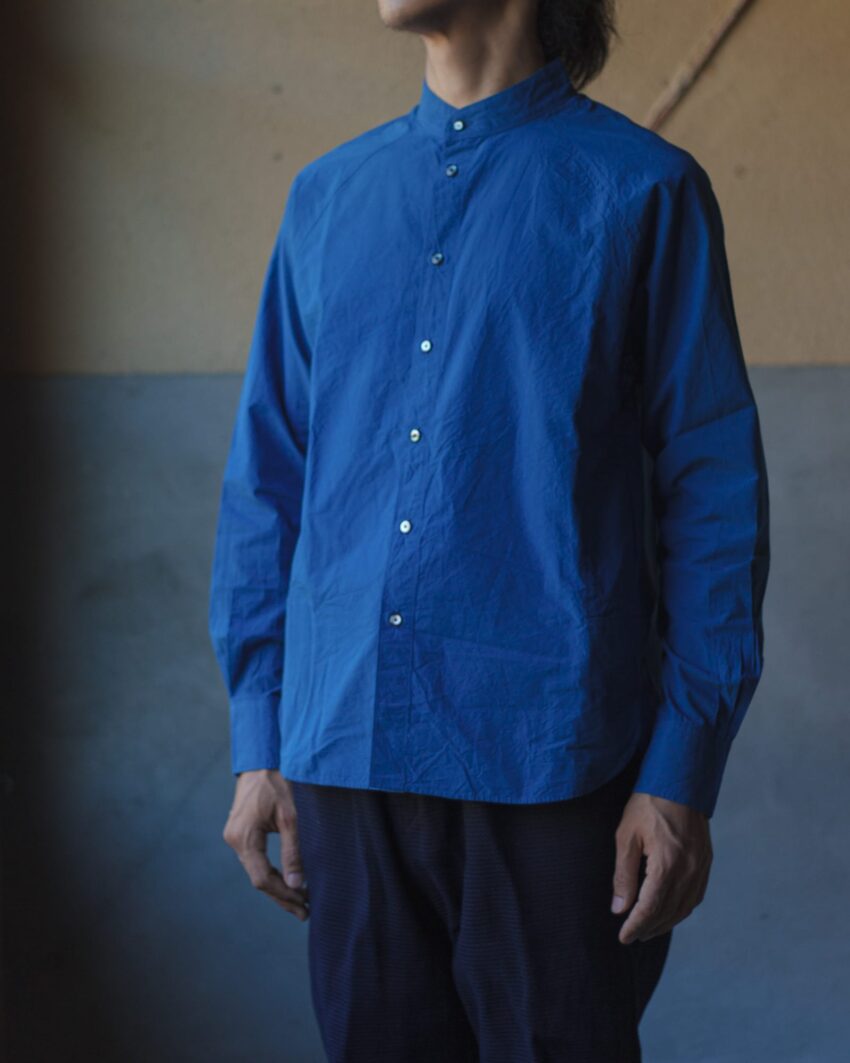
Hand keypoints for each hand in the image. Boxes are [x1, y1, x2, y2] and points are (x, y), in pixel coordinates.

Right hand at [223, 769, 309, 920]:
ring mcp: (235, 836)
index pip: (262, 879)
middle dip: (282, 896)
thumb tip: (298, 885)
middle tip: (305, 911)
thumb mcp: (292, 817)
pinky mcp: (241, 832)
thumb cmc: (279, 783)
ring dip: (278, 885)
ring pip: (256, 870)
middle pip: (258, 878)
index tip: (304, 906)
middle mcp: (234, 840)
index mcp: (243, 838)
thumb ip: (293, 852)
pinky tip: (288, 879)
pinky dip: (272, 871)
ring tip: (301, 900)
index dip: (284, 895)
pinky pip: (255, 859)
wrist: (263, 759)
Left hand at [611, 791, 711, 944]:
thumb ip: (623, 874)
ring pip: (685, 907)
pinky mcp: (707, 861)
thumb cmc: (647, 805)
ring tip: (648, 929)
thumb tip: (619, 908)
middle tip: (632, 936)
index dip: (636, 926)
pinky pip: (696, 895)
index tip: (623, 938)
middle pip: (669, 912)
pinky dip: (682, 909)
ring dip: (666, 922)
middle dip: (649, 927)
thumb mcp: (626, 836)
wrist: (679, 780)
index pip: (651, 908)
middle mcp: (689, 870)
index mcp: (667, 865)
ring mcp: (701, 867)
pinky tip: (670, 911)